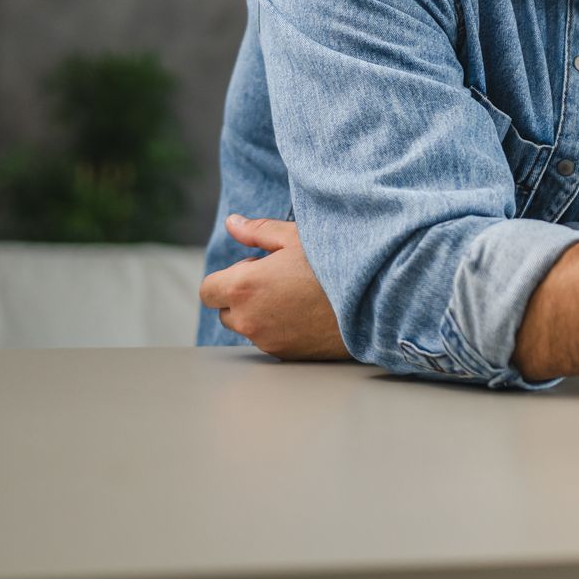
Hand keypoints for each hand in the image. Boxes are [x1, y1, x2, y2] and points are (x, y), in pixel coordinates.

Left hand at [198, 214, 350, 360]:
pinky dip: (281, 329)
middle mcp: (249, 320)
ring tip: (298, 295)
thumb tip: (232, 223)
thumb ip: (258, 231)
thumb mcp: (296, 238)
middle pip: (226, 311)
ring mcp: (267, 341)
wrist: (371, 302)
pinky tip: (308, 312)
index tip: (253, 270)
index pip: (208, 290)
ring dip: (261, 313)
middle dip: (243, 297)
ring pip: (250, 327)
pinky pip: (271, 340)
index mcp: (243, 288)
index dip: (227, 278)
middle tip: (278, 280)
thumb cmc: (333, 266)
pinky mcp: (286, 355)